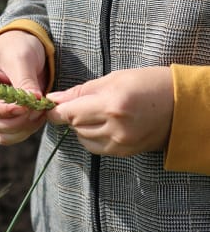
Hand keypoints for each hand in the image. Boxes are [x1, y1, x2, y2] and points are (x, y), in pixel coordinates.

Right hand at [0, 30, 47, 144]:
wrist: (28, 49)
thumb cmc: (18, 46)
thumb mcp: (21, 57)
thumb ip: (24, 80)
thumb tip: (34, 101)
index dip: (2, 110)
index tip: (24, 108)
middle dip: (18, 118)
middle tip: (40, 106)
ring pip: (3, 133)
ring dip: (24, 126)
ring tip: (41, 109)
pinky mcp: (3, 120)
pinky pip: (12, 135)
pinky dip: (27, 129)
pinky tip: (39, 115)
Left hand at [46, 67, 173, 156]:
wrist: (182, 106)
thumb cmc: (148, 84)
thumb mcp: (113, 79)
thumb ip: (81, 91)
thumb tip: (54, 99)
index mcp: (112, 104)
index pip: (69, 113)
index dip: (56, 110)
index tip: (51, 106)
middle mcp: (115, 127)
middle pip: (74, 125)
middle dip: (71, 114)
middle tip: (80, 104)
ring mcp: (120, 143)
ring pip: (82, 137)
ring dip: (81, 126)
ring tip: (95, 113)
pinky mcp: (123, 152)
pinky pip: (95, 147)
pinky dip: (91, 136)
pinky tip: (102, 124)